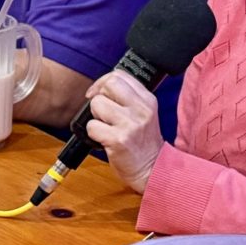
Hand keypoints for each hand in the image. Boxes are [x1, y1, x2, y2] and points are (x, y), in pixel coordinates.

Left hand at [84, 70, 163, 192]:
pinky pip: (92, 127)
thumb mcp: (143, 114)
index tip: (99, 94)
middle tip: (101, 112)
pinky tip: (104, 140)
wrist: (153, 169)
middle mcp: (141, 109)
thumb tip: (100, 87)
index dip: (103, 83)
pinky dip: (93, 134)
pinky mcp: (119, 140)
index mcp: (147, 100)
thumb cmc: (142, 142)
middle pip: (109, 85)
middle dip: (99, 97)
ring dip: (95, 117)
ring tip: (106, 128)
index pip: (119, 75)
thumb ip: (127, 99)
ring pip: (97, 104)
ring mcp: (130, 124)